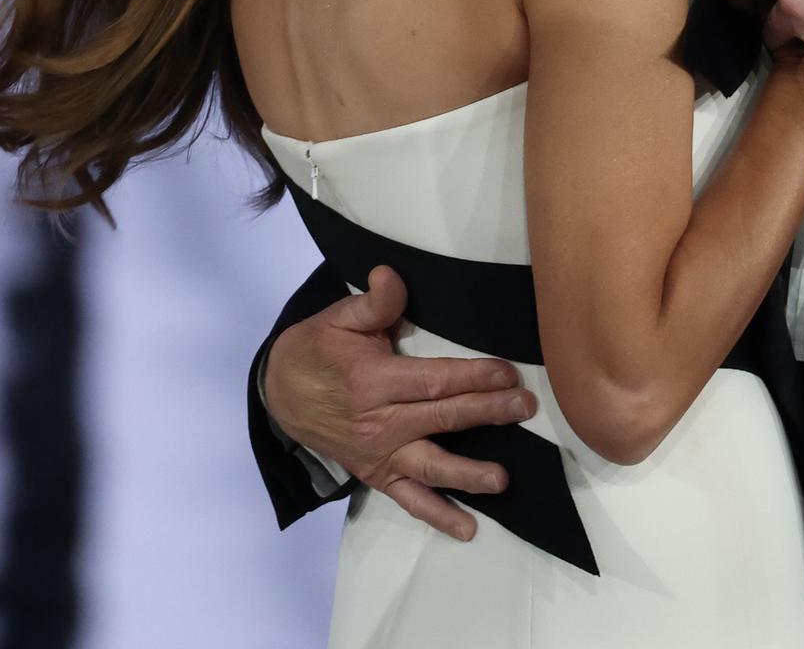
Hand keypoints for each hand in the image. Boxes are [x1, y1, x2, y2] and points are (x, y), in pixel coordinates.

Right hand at [262, 266, 537, 540]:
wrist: (278, 393)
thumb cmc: (317, 350)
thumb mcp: (339, 318)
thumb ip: (375, 303)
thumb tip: (390, 275)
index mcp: (372, 381)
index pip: (434, 381)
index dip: (474, 378)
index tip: (509, 374)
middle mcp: (378, 423)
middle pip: (441, 419)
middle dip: (487, 413)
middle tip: (525, 409)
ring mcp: (378, 455)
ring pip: (429, 466)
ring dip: (468, 474)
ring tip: (502, 479)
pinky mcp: (376, 475)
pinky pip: (408, 499)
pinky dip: (437, 515)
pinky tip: (467, 528)